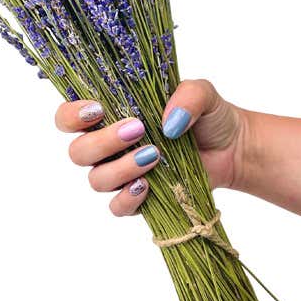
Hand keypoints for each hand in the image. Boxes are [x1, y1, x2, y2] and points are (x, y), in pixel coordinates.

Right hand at [55, 79, 244, 216]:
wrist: (233, 149)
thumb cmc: (208, 116)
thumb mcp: (202, 93)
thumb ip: (188, 95)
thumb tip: (168, 123)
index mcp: (110, 114)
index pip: (68, 117)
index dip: (71, 115)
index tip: (97, 110)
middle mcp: (108, 146)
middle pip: (77, 152)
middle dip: (103, 142)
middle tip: (137, 129)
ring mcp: (120, 173)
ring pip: (96, 179)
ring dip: (121, 168)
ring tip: (154, 155)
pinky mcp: (138, 198)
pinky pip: (116, 207)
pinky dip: (128, 198)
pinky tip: (148, 185)